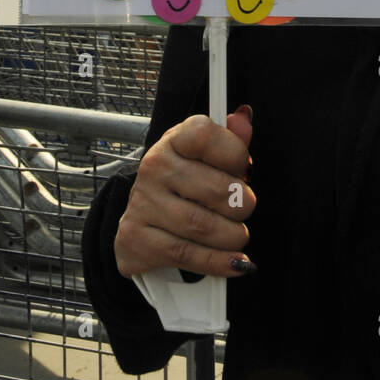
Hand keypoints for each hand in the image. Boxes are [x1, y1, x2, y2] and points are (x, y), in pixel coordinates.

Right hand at [114, 106, 254, 278]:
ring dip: (232, 237)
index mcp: (174, 139)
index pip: (207, 136)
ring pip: (202, 226)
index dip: (236, 155)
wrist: (146, 217)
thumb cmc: (188, 182)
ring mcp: (142, 203)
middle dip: (242, 206)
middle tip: (244, 210)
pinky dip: (217, 262)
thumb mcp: (209, 157)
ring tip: (238, 236)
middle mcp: (154, 167)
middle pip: (215, 189)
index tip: (244, 170)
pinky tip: (235, 263)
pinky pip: (185, 254)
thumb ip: (232, 140)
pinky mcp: (135, 238)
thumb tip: (244, 117)